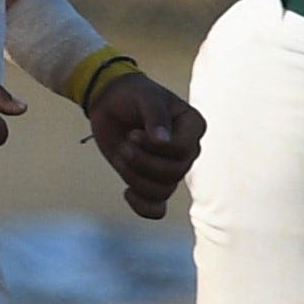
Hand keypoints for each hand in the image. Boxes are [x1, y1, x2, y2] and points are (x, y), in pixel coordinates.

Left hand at [83, 71, 204, 217]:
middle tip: (124, 144)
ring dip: (135, 177)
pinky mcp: (151, 180)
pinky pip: (156, 208)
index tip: (135, 133)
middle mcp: (187, 151)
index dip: (156, 148)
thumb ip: (155, 116)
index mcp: (192, 127)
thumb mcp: (145, 97)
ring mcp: (170, 168)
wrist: (110, 102)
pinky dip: (142, 206)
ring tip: (121, 155)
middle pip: (174, 173)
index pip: (184, 150)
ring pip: (163, 190)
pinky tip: (126, 192)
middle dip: (142, 162)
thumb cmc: (132, 95)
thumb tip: (163, 142)